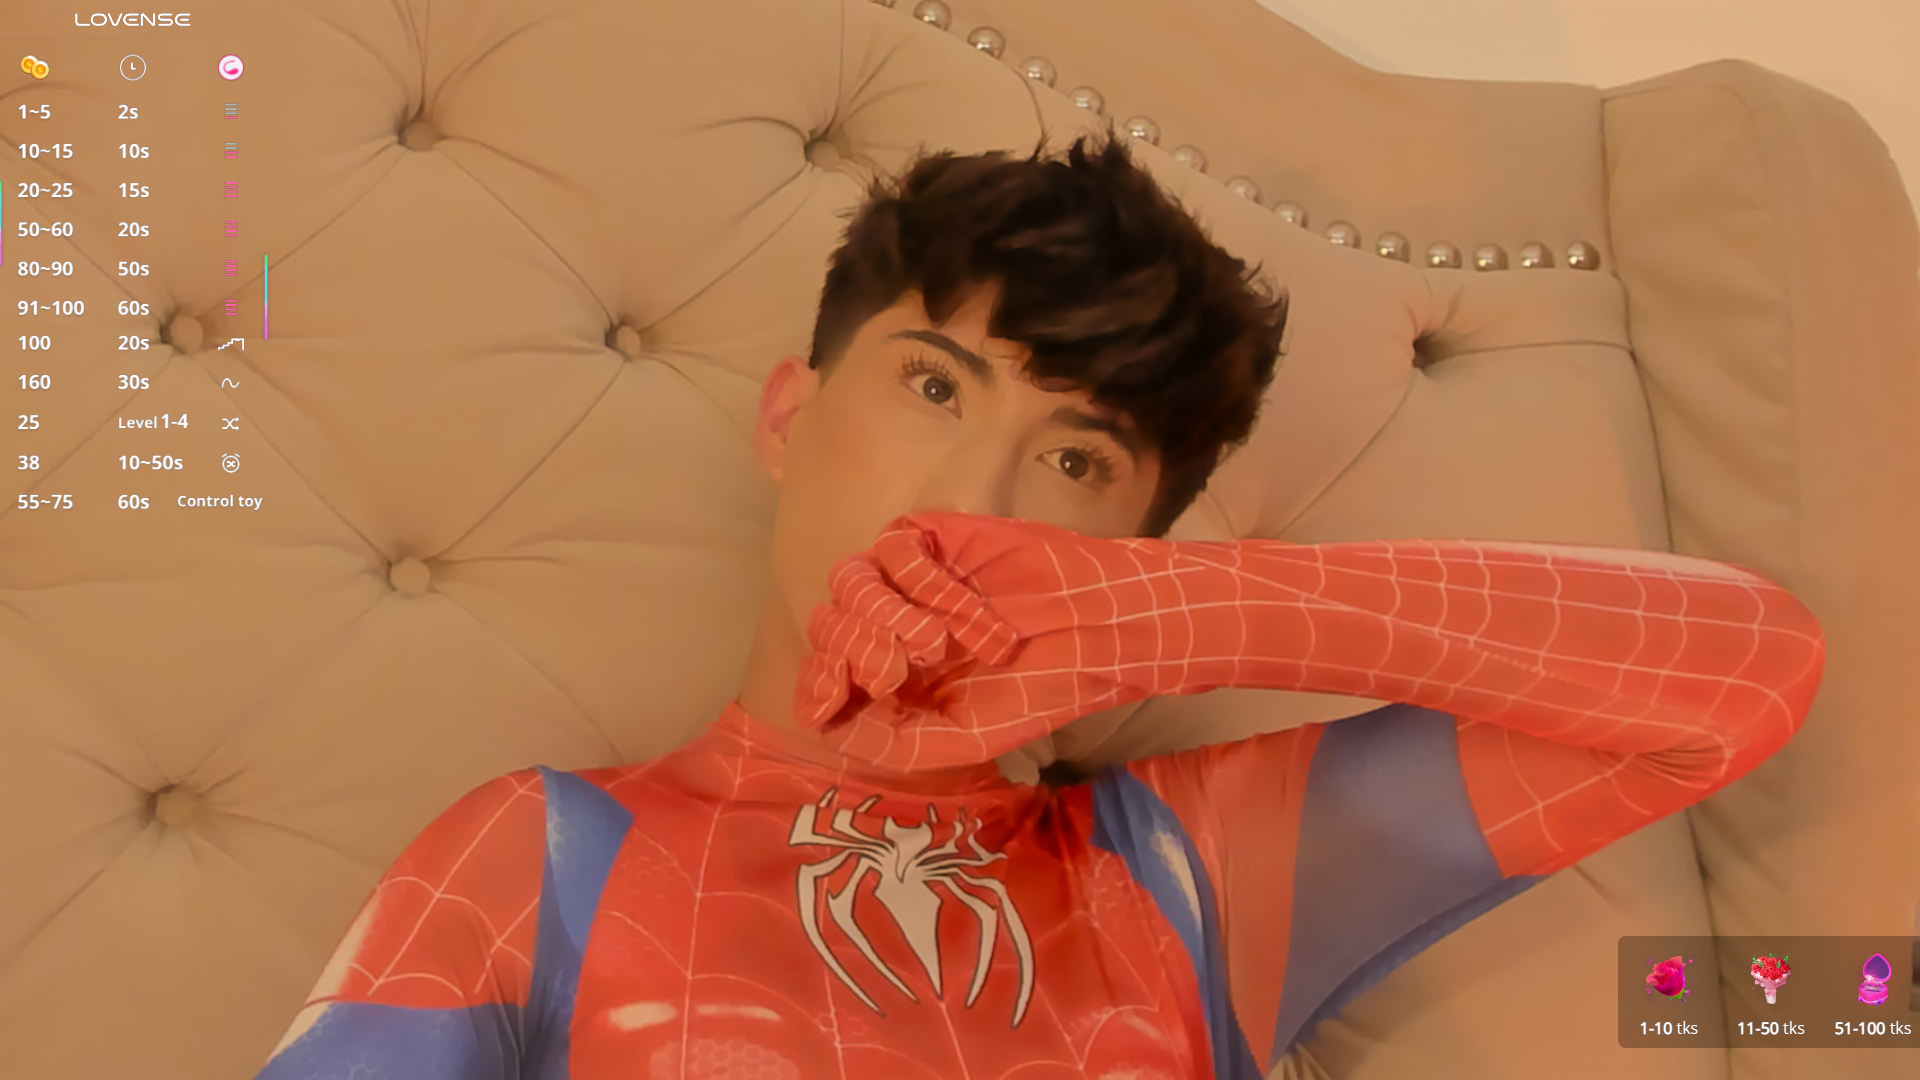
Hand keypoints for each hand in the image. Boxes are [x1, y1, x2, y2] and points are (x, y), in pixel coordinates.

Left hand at [794, 512, 1141, 770]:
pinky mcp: (933, 537)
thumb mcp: (961, 739)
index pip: (819, 677)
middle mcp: (890, 626)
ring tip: (939, 643)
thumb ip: (888, 743)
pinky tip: (967, 606)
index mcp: (892, 680)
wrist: (1098, 633)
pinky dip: (922, 582)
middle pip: (825, 627)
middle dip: (855, 651)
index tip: (840, 693)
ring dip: (884, 617)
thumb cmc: (1035, 690)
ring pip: (846, 582)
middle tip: (906, 671)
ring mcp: (908, 580)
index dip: (816, 686)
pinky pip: (892, 549)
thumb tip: (821, 723)